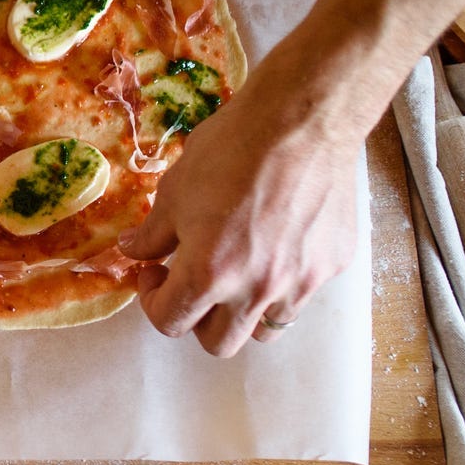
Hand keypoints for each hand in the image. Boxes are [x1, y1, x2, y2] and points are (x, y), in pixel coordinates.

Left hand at [118, 61, 360, 356]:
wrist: (301, 121)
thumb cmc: (231, 150)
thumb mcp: (175, 190)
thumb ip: (153, 234)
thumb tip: (133, 251)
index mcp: (209, 274)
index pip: (170, 322)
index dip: (152, 300)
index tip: (153, 272)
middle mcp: (257, 290)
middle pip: (219, 343)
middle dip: (196, 319)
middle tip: (190, 281)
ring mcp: (300, 282)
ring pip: (266, 328)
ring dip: (243, 311)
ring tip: (236, 271)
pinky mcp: (332, 266)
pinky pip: (302, 293)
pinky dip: (282, 282)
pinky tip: (274, 243)